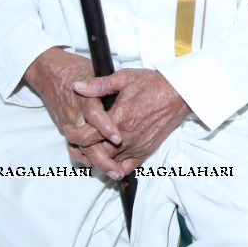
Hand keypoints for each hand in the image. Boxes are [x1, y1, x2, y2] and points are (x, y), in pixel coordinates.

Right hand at [23, 48, 120, 158]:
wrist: (51, 73)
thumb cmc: (77, 70)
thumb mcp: (95, 70)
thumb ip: (103, 82)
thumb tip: (118, 90)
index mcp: (84, 98)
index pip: (94, 115)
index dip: (105, 127)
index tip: (118, 138)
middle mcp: (75, 114)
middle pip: (86, 139)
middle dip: (100, 156)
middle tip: (116, 169)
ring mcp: (69, 124)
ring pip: (80, 147)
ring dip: (95, 161)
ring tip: (113, 172)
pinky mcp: (67, 129)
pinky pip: (74, 148)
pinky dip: (85, 158)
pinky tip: (101, 165)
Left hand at [72, 69, 191, 178]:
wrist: (179, 94)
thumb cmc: (153, 84)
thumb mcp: (125, 78)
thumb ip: (99, 84)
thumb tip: (77, 86)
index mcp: (119, 118)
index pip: (87, 136)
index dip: (73, 135)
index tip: (68, 129)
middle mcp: (126, 137)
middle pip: (95, 152)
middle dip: (80, 148)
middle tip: (73, 141)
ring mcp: (136, 146)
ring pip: (107, 163)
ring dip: (94, 159)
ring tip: (86, 150)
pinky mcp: (145, 152)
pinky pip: (124, 168)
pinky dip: (113, 168)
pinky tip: (106, 162)